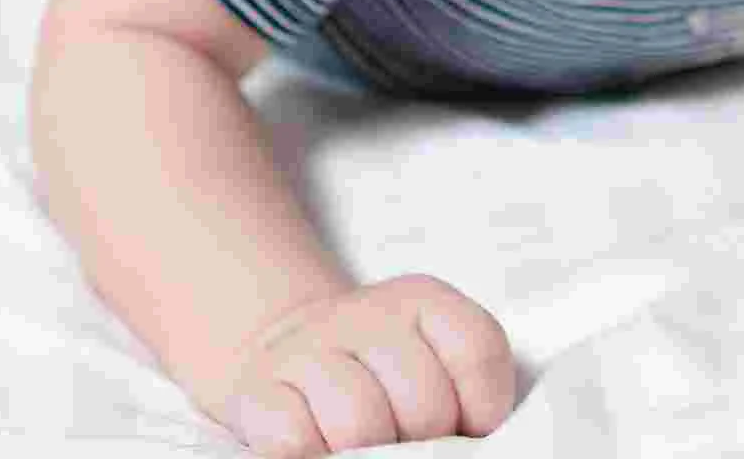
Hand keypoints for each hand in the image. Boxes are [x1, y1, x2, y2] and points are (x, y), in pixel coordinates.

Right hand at [210, 274, 515, 455]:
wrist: (293, 346)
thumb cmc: (380, 369)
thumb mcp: (432, 355)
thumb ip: (462, 386)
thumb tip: (473, 441)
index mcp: (423, 300)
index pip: (477, 350)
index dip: (483, 405)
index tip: (471, 426)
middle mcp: (369, 314)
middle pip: (423, 402)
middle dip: (424, 440)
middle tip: (410, 440)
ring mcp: (310, 348)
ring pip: (359, 423)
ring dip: (366, 452)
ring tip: (364, 447)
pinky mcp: (259, 389)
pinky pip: (293, 441)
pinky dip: (310, 456)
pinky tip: (318, 446)